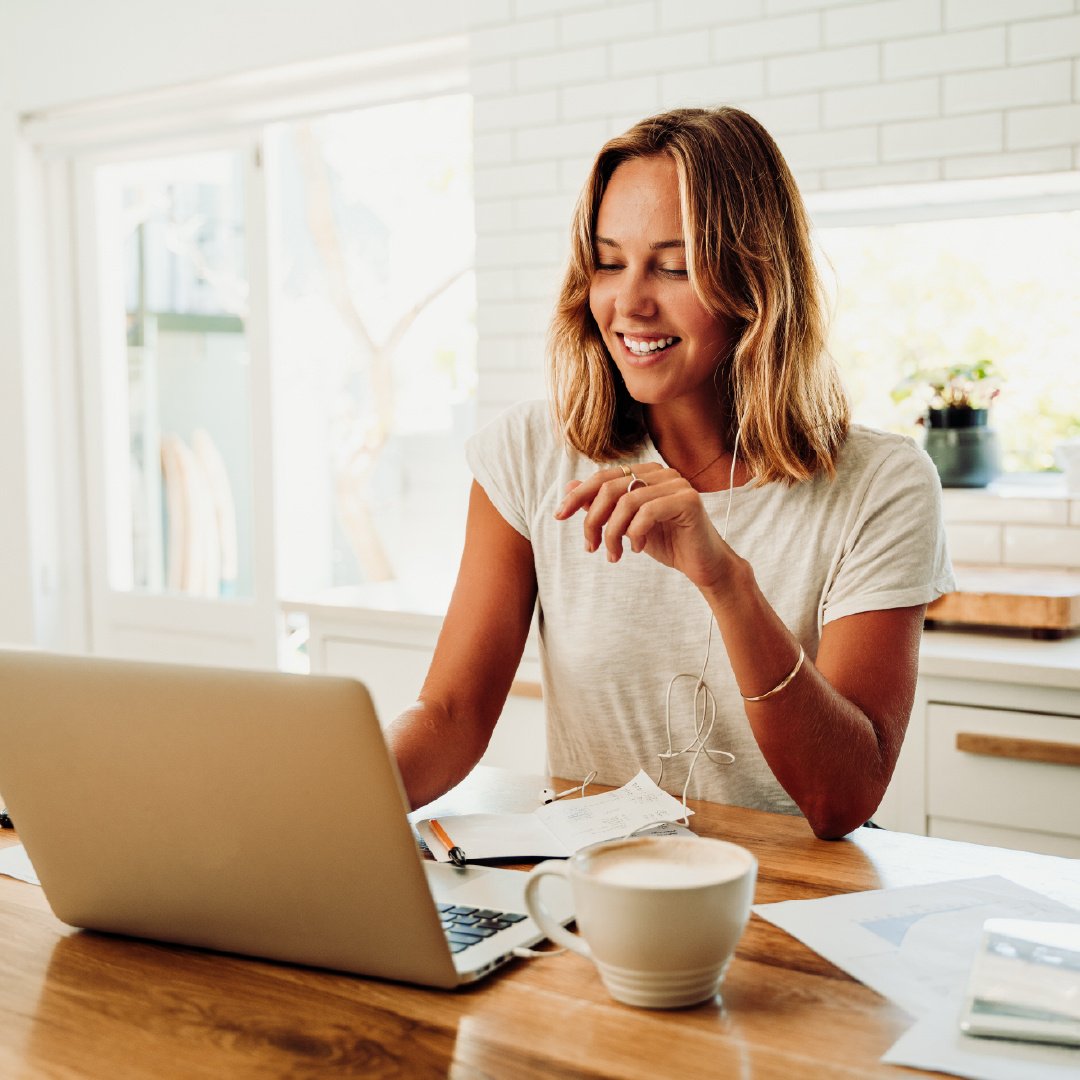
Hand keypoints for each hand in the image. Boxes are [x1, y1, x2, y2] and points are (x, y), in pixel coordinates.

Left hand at [553, 463, 734, 591]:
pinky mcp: (688, 500)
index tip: (559, 516)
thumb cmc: (666, 543)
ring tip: (613, 555)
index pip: (603, 477)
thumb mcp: (626, 525)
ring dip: (613, 533)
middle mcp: (661, 472)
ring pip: (626, 502)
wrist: (703, 565)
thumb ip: (602, 505)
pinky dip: (635, 534)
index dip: (577, 495)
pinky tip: (637, 548)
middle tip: (591, 547)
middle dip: (593, 520)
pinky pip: (648, 512)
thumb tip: (570, 488)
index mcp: (646, 473)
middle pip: (610, 487)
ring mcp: (677, 483)